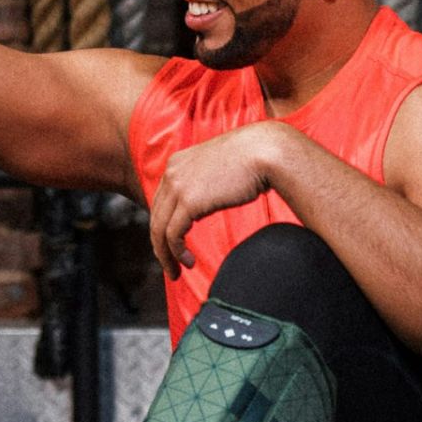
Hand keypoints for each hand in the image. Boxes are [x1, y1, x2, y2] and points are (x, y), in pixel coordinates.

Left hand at [147, 122, 290, 278]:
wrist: (266, 151)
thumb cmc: (252, 159)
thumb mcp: (217, 167)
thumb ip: (203, 182)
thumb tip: (204, 202)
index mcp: (176, 163)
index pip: (160, 201)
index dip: (163, 225)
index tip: (171, 243)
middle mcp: (172, 173)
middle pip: (155, 216)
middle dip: (160, 244)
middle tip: (169, 264)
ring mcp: (178, 186)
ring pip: (159, 229)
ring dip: (165, 254)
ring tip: (175, 271)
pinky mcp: (188, 201)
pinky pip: (173, 234)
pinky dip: (176, 252)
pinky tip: (188, 262)